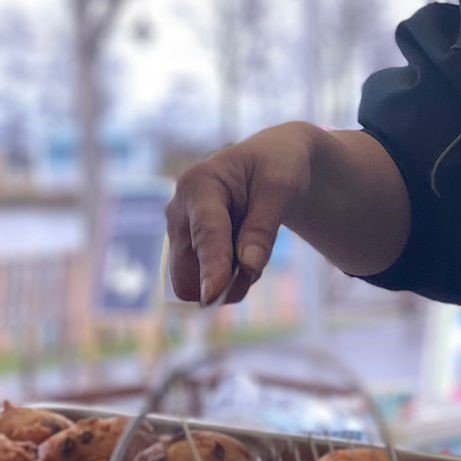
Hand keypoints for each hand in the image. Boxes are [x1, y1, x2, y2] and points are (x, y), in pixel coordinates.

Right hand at [166, 125, 316, 305]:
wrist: (270, 163)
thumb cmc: (276, 167)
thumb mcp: (280, 189)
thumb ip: (263, 227)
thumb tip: (249, 266)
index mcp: (198, 185)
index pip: (205, 234)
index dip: (211, 266)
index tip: (212, 296)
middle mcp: (179, 210)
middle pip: (186, 269)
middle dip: (222, 280)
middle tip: (257, 265)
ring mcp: (180, 232)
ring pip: (195, 281)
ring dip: (229, 280)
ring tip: (254, 248)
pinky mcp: (187, 249)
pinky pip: (204, 280)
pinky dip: (228, 278)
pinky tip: (244, 251)